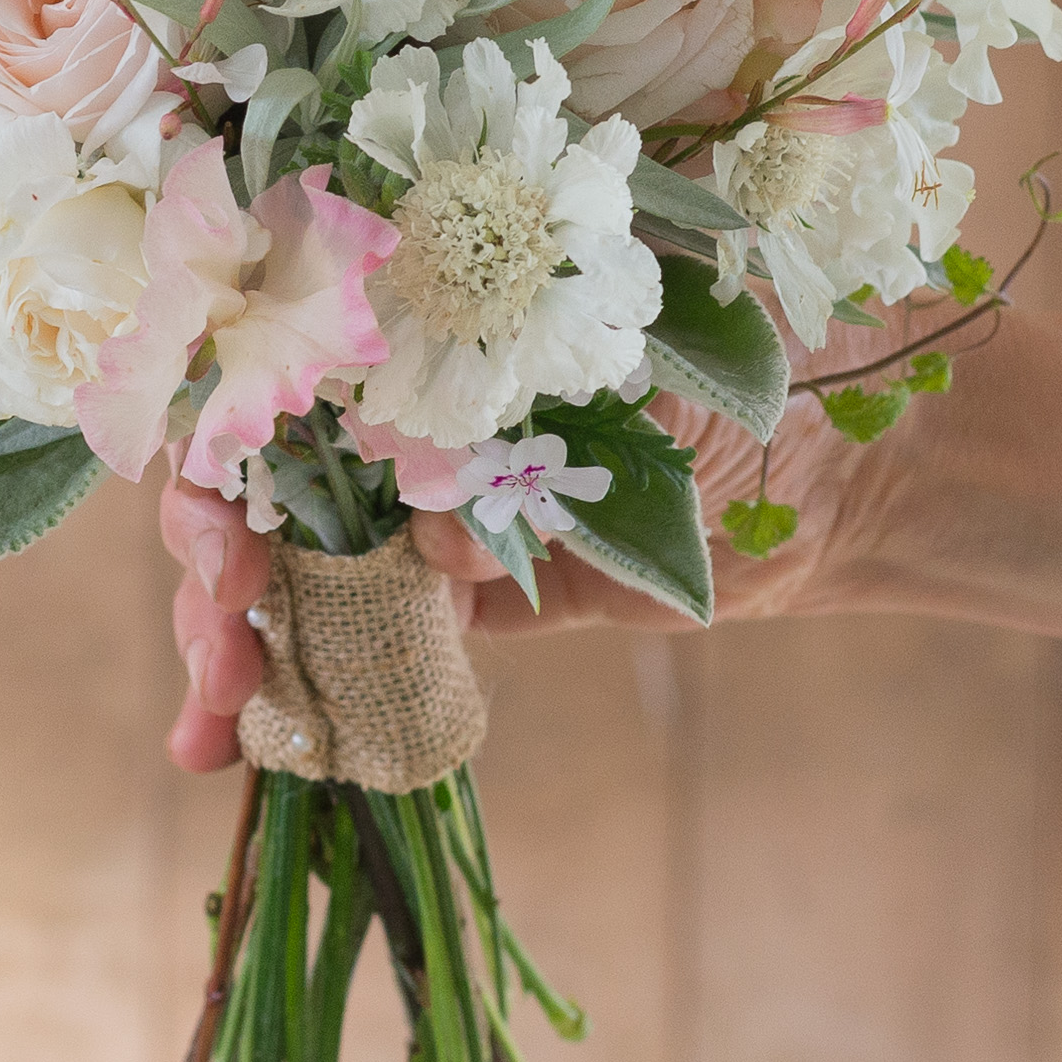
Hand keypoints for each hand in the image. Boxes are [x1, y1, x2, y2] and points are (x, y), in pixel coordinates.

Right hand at [157, 316, 887, 772]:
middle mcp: (402, 408)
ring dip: (230, 639)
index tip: (225, 514)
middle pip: (254, 478)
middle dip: (210, 557)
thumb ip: (515, 433)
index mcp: (419, 317)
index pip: (268, 364)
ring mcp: (424, 508)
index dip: (218, 435)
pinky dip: (299, 693)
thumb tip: (420, 527)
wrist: (850, 462)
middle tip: (223, 637)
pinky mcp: (465, 603)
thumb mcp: (621, 367)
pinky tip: (230, 745)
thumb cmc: (748, 360)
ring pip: (288, 571)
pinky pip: (364, 644)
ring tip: (214, 719)